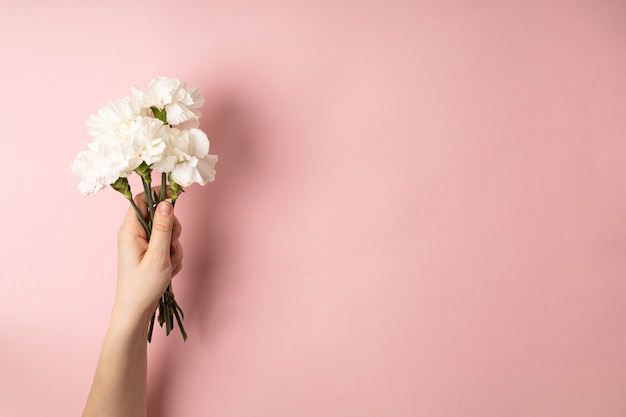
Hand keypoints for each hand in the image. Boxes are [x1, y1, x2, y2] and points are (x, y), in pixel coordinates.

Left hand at [114, 193, 182, 323]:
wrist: (137, 310)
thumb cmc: (143, 286)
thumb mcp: (157, 255)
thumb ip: (162, 227)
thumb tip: (166, 202)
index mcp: (130, 230)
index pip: (143, 199)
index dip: (159, 193)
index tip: (176, 192)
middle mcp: (135, 234)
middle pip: (160, 215)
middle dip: (172, 230)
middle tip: (170, 246)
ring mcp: (143, 244)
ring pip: (167, 232)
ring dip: (174, 246)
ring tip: (168, 264)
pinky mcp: (150, 253)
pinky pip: (167, 245)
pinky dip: (172, 256)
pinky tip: (168, 270)